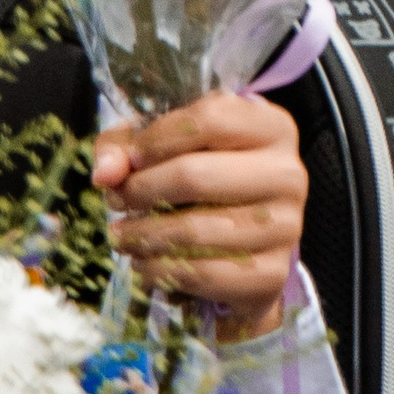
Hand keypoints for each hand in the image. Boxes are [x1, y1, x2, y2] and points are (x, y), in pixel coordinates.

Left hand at [94, 92, 307, 338]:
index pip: (209, 119)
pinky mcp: (272, 273)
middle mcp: (288, 174)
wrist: (247, 244)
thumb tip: (106, 172)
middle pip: (194, 175)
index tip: (128, 159)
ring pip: (193, 231)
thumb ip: (127, 146)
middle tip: (116, 200)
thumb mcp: (168, 147)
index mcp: (272, 128)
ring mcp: (286, 226)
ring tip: (122, 235)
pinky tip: (145, 263)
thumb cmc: (205, 180)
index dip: (156, 139)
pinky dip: (160, 271)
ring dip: (142, 236)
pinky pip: (202, 274)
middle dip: (141, 190)